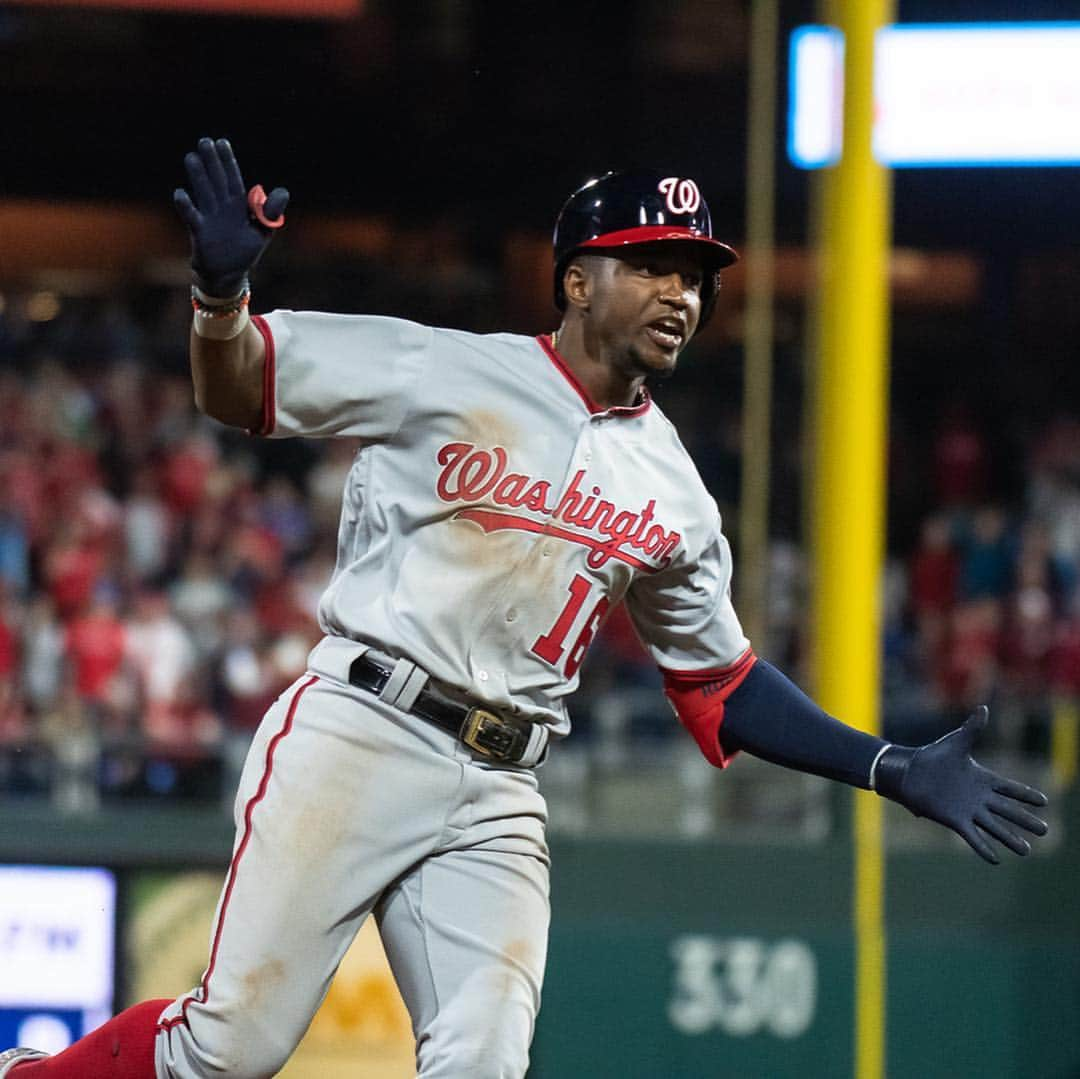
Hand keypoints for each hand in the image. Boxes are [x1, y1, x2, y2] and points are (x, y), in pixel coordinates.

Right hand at [173, 137, 288, 296]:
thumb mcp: (264, 231)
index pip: (233, 179)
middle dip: (211, 162)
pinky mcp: (200, 232)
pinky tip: (181, 193)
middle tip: (204, 141)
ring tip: (192, 157)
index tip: (222, 142)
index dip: (227, 162)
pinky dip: (186, 206)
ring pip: (204, 193)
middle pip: (216, 181)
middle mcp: (222, 208)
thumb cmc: (245, 251)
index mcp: (238, 206)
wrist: (228, 274)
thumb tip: (283, 191)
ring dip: (198, 176)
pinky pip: (192, 216)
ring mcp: (210, 218)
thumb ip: (271, 212)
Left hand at [875, 706, 1048, 863]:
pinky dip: (984, 848)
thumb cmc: (933, 756)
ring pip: (995, 827)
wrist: (909, 772)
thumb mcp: (956, 742)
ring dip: (1010, 839)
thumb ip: (972, 728)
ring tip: (1027, 851)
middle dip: (1026, 820)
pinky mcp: (955, 821)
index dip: (1027, 795)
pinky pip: (973, 837)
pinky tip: (996, 860)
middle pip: (1008, 811)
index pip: (1011, 788)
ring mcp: (968, 810)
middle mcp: (979, 798)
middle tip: (1045, 830)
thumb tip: (983, 708)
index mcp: (983, 779)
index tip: (1044, 801)